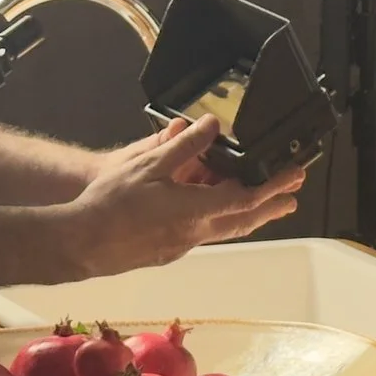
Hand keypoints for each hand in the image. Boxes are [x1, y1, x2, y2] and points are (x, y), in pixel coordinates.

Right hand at [64, 115, 303, 276]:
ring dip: (248, 215)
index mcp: (195, 210)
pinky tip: (214, 211)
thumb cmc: (111, 203)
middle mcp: (195, 232)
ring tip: (265, 205)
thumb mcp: (148, 164)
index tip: (294, 176)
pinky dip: (221, 220)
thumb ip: (183, 146)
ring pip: (225, 228)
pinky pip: (205, 232)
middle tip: (292, 197)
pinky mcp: (168, 251)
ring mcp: (182, 245)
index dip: (274, 186)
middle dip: (271, 206)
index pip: (247, 197)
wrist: (81, 243)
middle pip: (243, 220)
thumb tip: (211, 125)